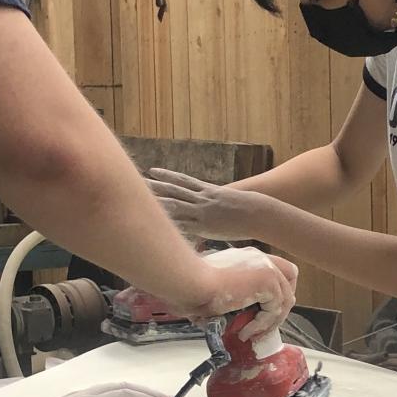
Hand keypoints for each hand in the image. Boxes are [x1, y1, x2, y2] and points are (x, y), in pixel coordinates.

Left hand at [149, 169, 269, 242]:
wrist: (258, 212)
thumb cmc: (249, 207)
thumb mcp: (232, 199)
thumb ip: (220, 199)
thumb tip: (217, 199)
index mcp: (208, 190)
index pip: (182, 181)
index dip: (167, 176)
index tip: (153, 171)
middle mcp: (202, 199)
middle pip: (173, 190)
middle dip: (155, 186)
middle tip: (137, 180)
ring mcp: (202, 212)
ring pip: (175, 205)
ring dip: (157, 202)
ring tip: (140, 198)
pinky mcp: (204, 226)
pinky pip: (184, 225)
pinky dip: (170, 224)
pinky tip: (156, 224)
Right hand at [179, 245, 298, 336]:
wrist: (191, 282)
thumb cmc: (193, 286)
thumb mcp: (217, 289)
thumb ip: (233, 298)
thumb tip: (233, 319)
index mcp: (248, 257)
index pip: (277, 269)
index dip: (275, 292)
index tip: (261, 311)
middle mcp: (261, 258)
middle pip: (289, 280)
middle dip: (280, 305)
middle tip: (262, 325)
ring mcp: (267, 268)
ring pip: (284, 300)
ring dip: (268, 322)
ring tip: (249, 333)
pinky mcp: (268, 281)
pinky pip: (275, 310)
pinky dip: (261, 325)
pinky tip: (244, 331)